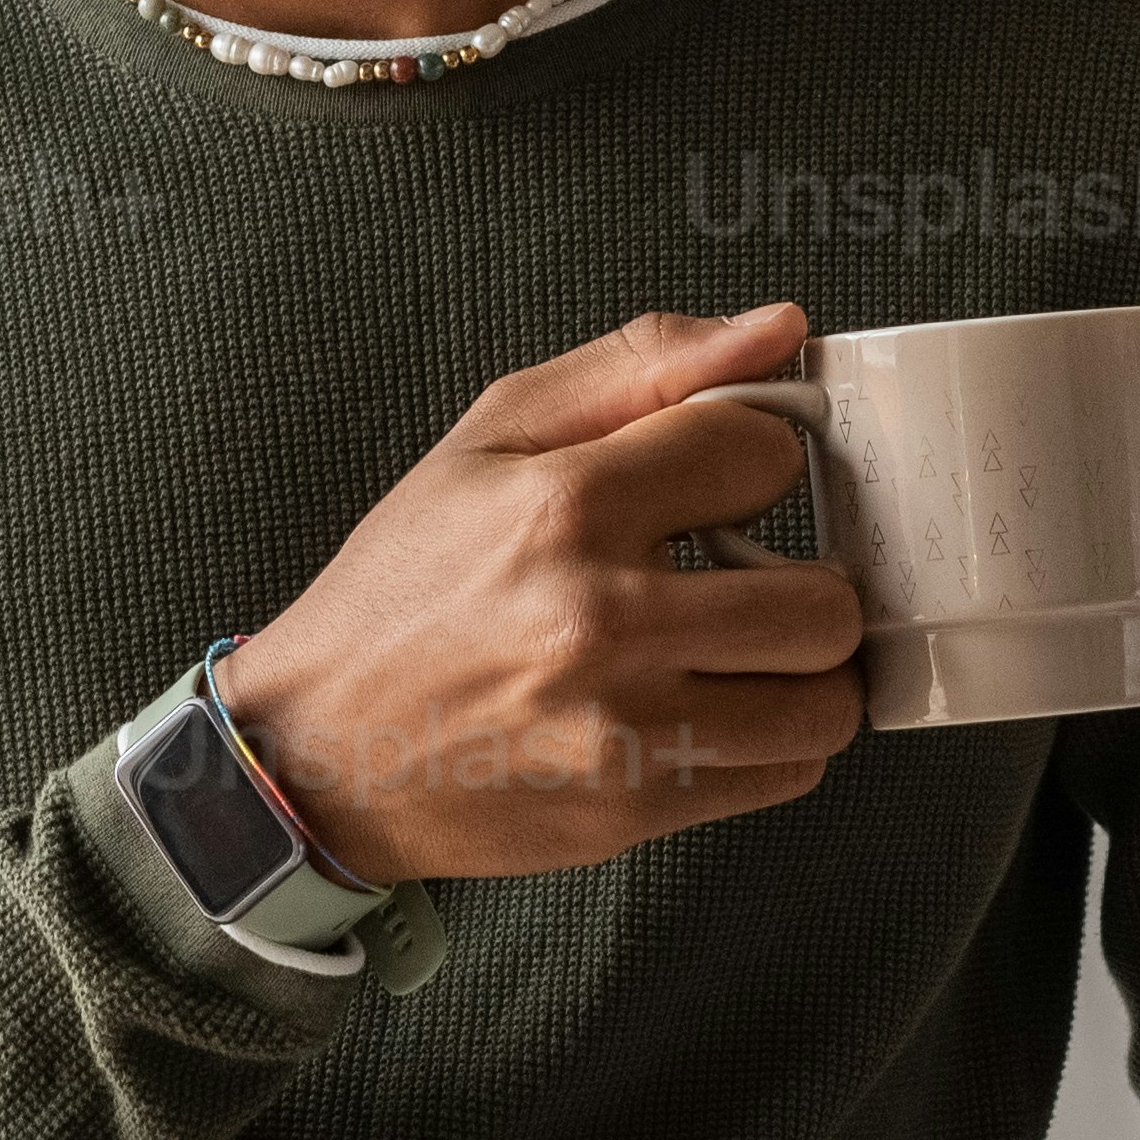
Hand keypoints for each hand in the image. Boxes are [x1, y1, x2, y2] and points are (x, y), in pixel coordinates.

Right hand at [220, 304, 865, 885]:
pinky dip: (772, 743)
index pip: (765, 455)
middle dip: (801, 582)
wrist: (314, 748)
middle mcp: (605, 620)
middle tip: (744, 581)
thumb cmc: (404, 589)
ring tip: (738, 653)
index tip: (718, 488)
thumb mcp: (491, 437)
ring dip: (800, 674)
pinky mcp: (635, 808)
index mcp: (569, 506)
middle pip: (824, 601)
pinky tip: (712, 710)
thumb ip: (642, 366)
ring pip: (826, 704)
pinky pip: (786, 774)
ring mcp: (626, 728)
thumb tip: (778, 331)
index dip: (753, 463)